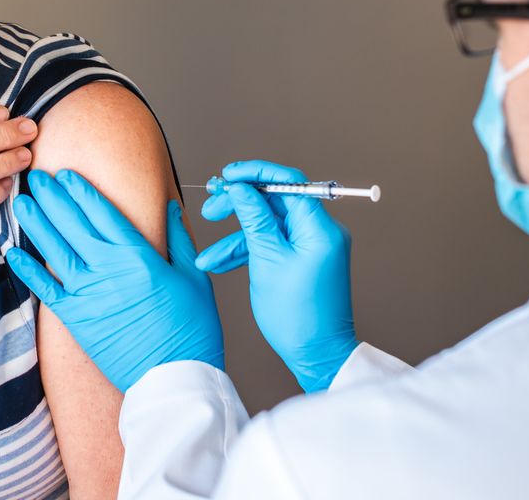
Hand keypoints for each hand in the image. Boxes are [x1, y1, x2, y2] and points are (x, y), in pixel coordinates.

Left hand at [6, 170, 223, 391]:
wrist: (174, 378)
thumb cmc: (191, 331)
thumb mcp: (195, 278)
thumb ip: (180, 240)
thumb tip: (170, 206)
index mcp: (139, 256)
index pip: (103, 212)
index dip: (82, 190)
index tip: (67, 173)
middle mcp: (108, 270)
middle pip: (73, 223)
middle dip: (53, 197)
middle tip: (35, 175)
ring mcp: (89, 294)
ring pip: (55, 249)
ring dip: (37, 223)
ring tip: (22, 201)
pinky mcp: (76, 319)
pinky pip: (46, 289)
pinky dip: (28, 270)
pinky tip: (12, 252)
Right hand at [195, 160, 357, 391]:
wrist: (316, 354)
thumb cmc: (298, 315)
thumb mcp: (267, 260)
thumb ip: (253, 218)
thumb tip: (241, 188)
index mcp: (319, 227)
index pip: (288, 181)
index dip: (255, 173)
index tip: (228, 175)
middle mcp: (320, 231)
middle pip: (274, 200)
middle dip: (239, 203)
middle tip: (210, 207)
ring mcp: (311, 245)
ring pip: (268, 224)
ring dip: (236, 235)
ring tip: (208, 253)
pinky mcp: (302, 258)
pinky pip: (272, 243)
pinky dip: (247, 251)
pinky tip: (219, 264)